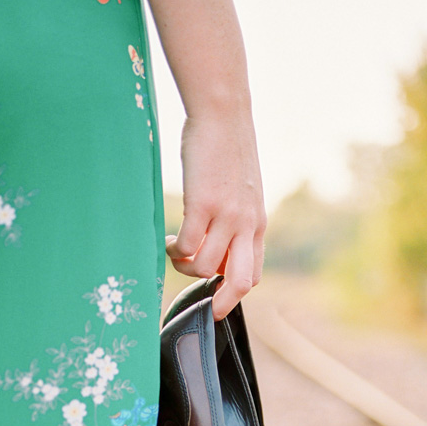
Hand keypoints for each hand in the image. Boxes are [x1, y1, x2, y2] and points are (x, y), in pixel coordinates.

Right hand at [166, 112, 266, 319]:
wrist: (224, 115)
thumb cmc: (227, 152)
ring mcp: (227, 216)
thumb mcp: (242, 193)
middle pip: (242, 283)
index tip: (216, 298)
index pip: (253, 274)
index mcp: (257, 225)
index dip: (234, 293)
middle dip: (222, 303)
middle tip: (205, 310)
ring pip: (206, 267)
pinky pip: (187, 245)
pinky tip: (169, 239)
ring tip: (176, 252)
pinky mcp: (203, 204)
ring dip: (186, 268)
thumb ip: (236, 222)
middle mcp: (246, 225)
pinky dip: (175, 250)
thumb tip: (217, 249)